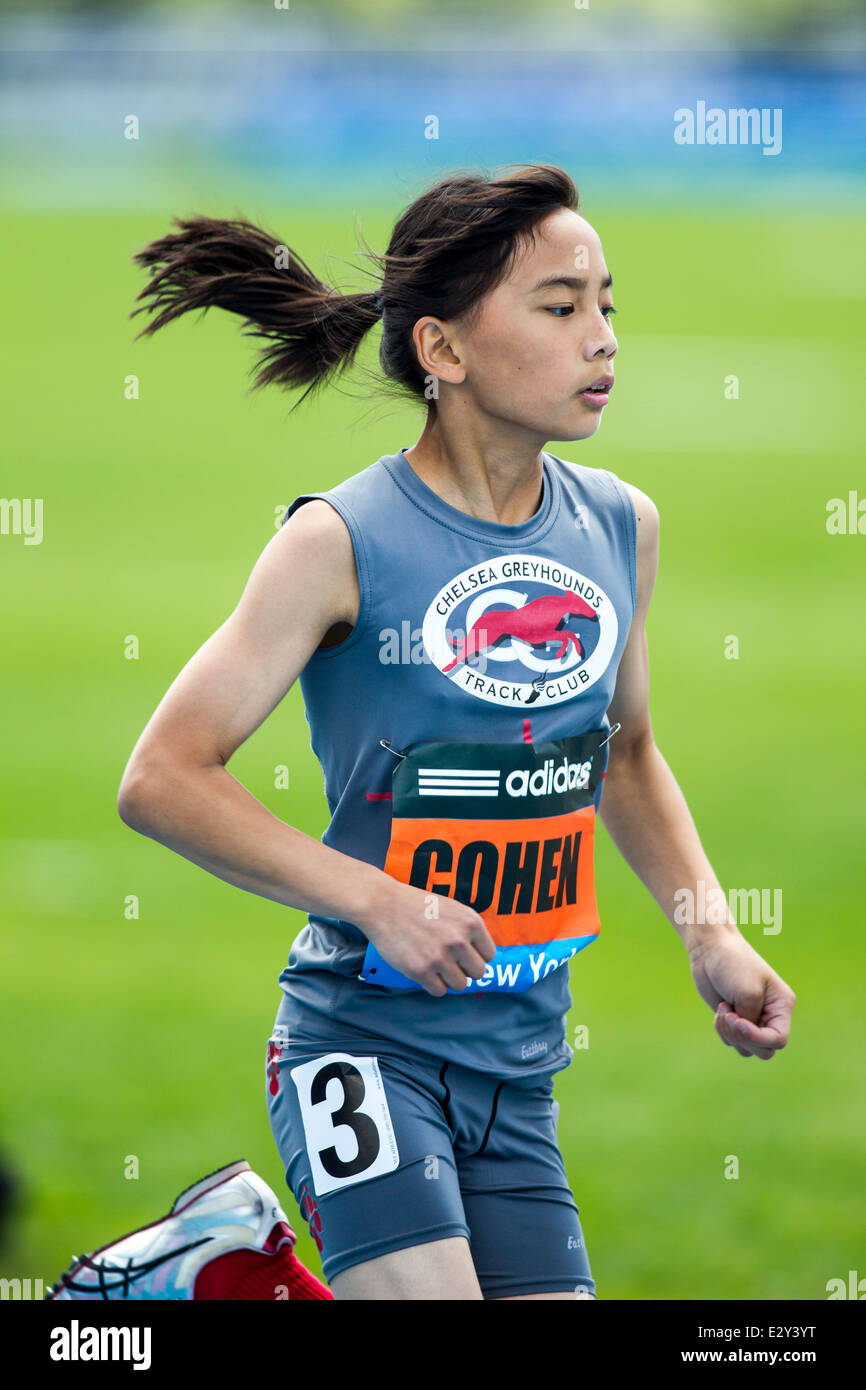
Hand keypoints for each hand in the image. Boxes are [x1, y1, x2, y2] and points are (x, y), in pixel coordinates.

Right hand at [360, 877, 497, 997]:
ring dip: (448, 979)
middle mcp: (459, 941)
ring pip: (459, 985)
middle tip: (449, 962)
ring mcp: (440, 957)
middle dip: (465, 970)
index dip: (475, 956)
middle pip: (478, 973)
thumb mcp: (452, 909)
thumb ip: (468, 931)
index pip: (489, 956)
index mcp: (471, 923)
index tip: (462, 954)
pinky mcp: (421, 971)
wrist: (383, 904)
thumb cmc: (417, 906)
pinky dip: (433, 985)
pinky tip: (424, 971)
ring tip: (435, 966)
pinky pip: (439, 991)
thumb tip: (480, 957)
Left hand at [687, 928, 795, 1059]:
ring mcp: (753, 1019)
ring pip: (747, 1048)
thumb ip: (750, 1021)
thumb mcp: (747, 994)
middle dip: (743, 1038)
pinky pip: (732, 1041)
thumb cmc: (733, 964)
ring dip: (730, 1034)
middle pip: (765, 1050)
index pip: (779, 1039)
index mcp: (782, 1006)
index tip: (738, 1022)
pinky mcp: (735, 1020)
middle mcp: (770, 1016)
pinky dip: (723, 1031)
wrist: (711, 949)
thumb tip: (745, 1037)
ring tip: (723, 1010)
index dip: (757, 1038)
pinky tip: (720, 1010)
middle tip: (729, 1017)